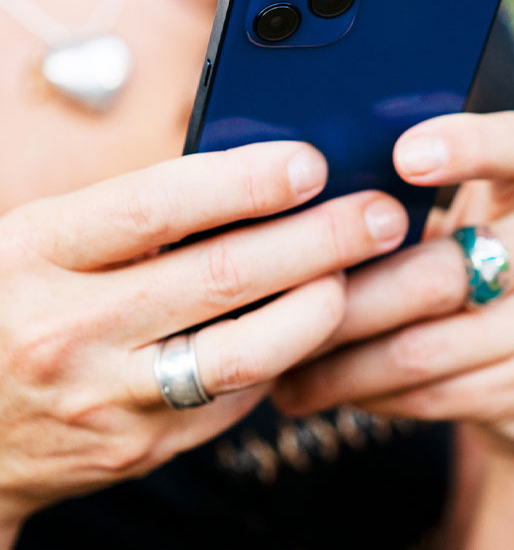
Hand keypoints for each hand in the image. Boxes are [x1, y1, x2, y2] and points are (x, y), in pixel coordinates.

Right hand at [0, 142, 407, 535]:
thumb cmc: (15, 301)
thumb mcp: (49, 239)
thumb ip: (139, 214)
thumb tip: (256, 181)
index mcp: (40, 252)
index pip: (156, 206)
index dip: (244, 183)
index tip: (311, 164)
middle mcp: (70, 328)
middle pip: (221, 278)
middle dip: (318, 241)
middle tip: (380, 215)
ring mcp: (109, 398)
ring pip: (243, 355)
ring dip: (318, 308)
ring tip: (361, 274)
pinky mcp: (142, 447)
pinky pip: (234, 399)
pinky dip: (283, 357)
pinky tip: (311, 324)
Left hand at [273, 112, 513, 464]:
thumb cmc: (472, 268)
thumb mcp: (457, 221)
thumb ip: (404, 205)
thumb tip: (296, 205)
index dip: (466, 146)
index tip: (403, 156)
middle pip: (437, 272)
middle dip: (344, 298)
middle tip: (276, 306)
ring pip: (421, 347)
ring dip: (337, 362)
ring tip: (277, 362)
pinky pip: (432, 393)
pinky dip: (367, 394)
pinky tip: (325, 389)